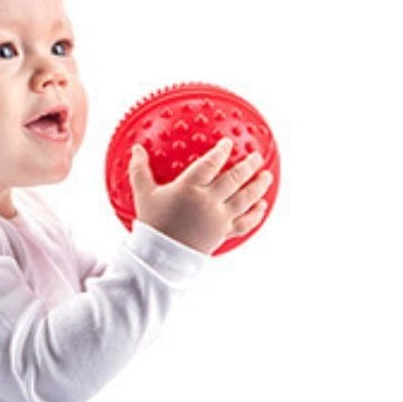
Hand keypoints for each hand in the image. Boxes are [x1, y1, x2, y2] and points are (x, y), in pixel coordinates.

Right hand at [127, 137, 271, 254]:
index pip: (210, 164)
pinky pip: (245, 223)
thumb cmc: (153, 225)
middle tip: (256, 156)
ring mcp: (219, 218)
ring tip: (266, 176)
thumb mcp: (143, 195)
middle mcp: (208, 202)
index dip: (221, 152)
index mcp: (190, 188)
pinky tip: (262, 206)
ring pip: (245, 199)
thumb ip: (139, 170)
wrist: (161, 258)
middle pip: (234, 179)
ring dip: (258, 186)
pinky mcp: (223, 233)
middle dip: (248, 165)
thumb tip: (136, 149)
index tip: (228, 143)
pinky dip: (256, 214)